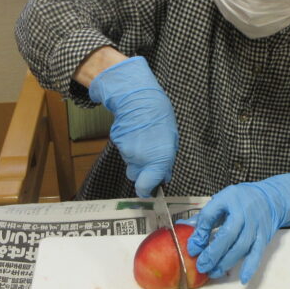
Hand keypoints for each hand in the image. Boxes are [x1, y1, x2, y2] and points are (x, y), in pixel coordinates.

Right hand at [88, 56, 177, 196]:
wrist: (139, 98)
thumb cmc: (160, 116)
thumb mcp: (172, 139)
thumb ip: (166, 159)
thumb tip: (164, 174)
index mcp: (158, 160)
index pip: (146, 186)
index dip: (146, 189)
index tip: (148, 189)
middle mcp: (141, 159)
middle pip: (136, 175)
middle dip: (141, 171)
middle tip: (148, 157)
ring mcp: (127, 152)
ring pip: (130, 162)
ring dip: (136, 155)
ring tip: (143, 138)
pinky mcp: (117, 143)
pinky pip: (124, 149)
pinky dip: (129, 144)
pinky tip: (135, 132)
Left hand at [187, 173, 289, 283]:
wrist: (270, 198)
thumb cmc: (241, 200)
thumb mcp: (221, 200)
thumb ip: (206, 217)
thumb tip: (187, 232)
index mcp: (228, 199)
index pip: (210, 216)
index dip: (200, 233)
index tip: (192, 248)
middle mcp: (243, 213)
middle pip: (227, 235)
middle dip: (213, 253)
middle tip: (201, 266)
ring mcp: (255, 226)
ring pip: (241, 247)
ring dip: (226, 262)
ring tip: (213, 272)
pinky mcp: (264, 237)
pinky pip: (257, 253)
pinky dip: (250, 266)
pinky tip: (243, 278)